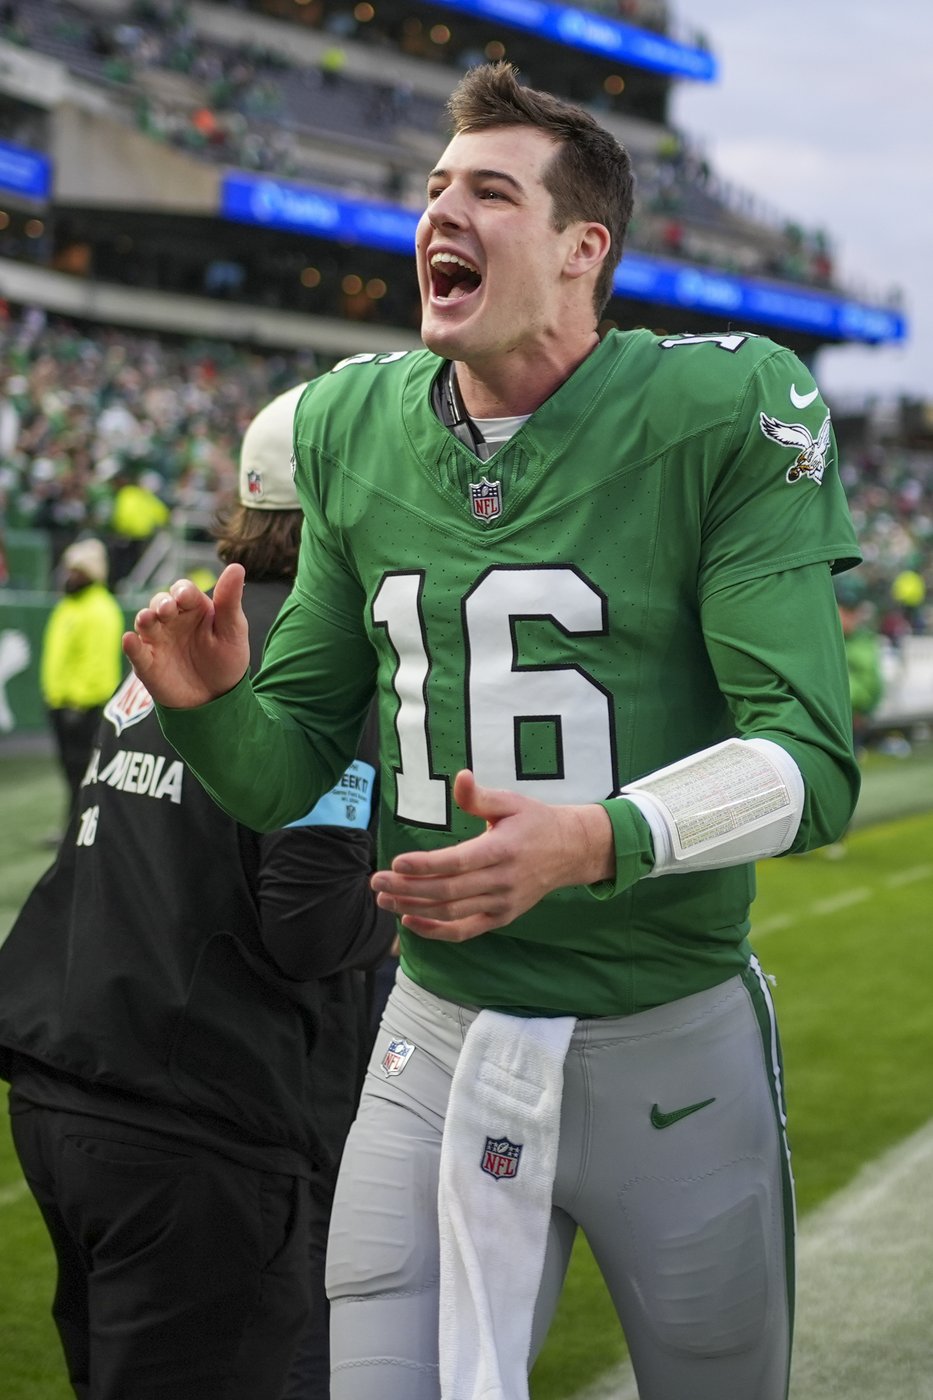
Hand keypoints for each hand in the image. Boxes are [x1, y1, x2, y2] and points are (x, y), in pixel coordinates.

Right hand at [122, 564, 249, 708]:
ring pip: (144, 622)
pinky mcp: (147, 663)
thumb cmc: (226, 660)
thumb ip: (230, 600)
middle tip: (167, 609)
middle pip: (160, 602)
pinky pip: (136, 651)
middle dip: (162, 603)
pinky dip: (131, 645)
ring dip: (144, 618)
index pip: (183, 591)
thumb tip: (237, 567)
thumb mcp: (233, 630)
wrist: (218, 699)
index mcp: (194, 608)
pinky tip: (130, 640)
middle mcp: (172, 620)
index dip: (182, 591)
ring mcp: (158, 640)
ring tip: (148, 618)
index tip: (184, 596)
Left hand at [371, 770, 613, 941]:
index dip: (425, 866)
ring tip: (385, 898)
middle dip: (408, 888)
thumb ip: (480, 796)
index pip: (458, 862)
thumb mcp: (511, 801)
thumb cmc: (533, 822)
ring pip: (451, 912)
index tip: (396, 863)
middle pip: (448, 891)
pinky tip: (409, 920)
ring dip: (414, 908)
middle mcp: (502, 881)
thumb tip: (460, 777)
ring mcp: (502, 904)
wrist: (569, 852)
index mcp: (502, 850)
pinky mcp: (501, 918)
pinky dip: (436, 931)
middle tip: (376, 881)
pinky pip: (464, 930)